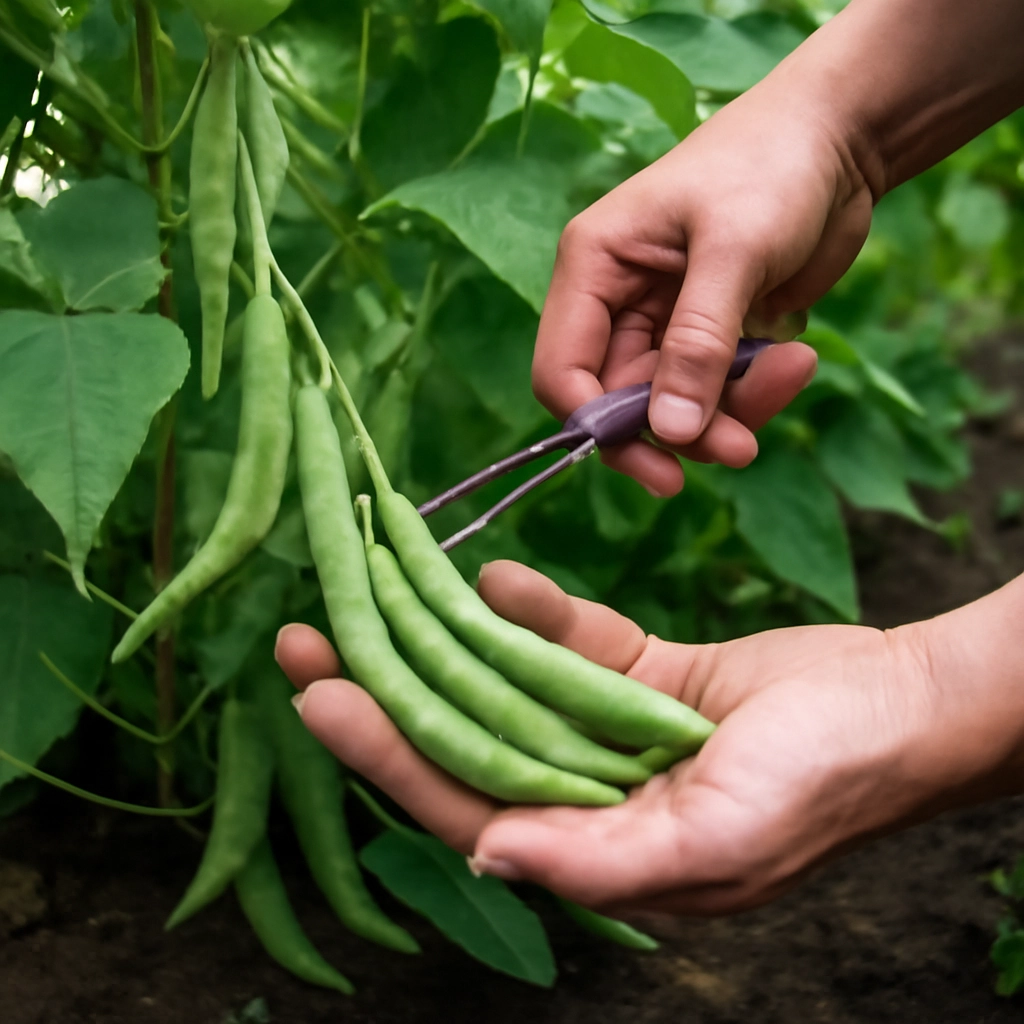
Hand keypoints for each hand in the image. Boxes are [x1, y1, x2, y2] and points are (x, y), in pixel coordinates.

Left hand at [275, 562, 1023, 915]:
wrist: (904, 704)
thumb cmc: (826, 782)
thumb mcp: (719, 840)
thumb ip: (601, 861)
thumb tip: (488, 857)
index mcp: (599, 849)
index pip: (467, 799)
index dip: (387, 751)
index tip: (319, 693)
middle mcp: (591, 790)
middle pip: (468, 734)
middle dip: (385, 688)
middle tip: (305, 636)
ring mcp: (614, 730)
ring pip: (508, 682)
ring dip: (442, 638)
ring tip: (372, 588)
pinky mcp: (644, 675)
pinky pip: (573, 641)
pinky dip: (537, 612)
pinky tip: (496, 581)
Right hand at [533, 75, 866, 496]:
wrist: (841, 139)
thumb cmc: (772, 166)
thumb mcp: (733, 252)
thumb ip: (697, 345)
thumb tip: (667, 432)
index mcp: (594, 268)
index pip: (562, 372)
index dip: (599, 428)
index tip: (660, 467)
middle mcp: (617, 303)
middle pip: (622, 404)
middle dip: (681, 430)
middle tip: (741, 448)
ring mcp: (663, 323)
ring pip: (672, 408)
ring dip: (729, 413)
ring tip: (792, 372)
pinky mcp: (708, 338)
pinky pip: (716, 395)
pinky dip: (753, 393)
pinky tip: (797, 359)